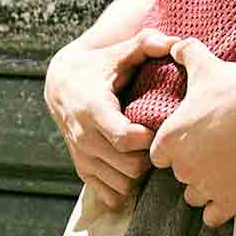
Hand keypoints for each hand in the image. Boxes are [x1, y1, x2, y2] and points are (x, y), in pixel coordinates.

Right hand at [44, 27, 162, 205]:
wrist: (60, 86)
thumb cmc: (97, 67)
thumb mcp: (118, 53)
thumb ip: (146, 44)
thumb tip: (175, 42)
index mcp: (94, 109)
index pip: (125, 139)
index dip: (149, 138)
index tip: (159, 126)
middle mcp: (84, 137)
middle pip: (129, 166)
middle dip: (151, 157)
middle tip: (160, 141)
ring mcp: (82, 156)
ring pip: (122, 184)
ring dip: (141, 173)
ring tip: (148, 152)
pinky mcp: (82, 169)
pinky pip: (110, 193)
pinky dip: (126, 187)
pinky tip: (134, 167)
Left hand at [140, 31, 235, 226]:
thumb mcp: (206, 65)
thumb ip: (185, 54)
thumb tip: (174, 44)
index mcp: (169, 140)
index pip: (159, 157)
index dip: (175, 151)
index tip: (193, 142)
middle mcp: (182, 168)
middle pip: (178, 178)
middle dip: (192, 170)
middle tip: (214, 154)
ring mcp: (205, 187)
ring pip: (194, 199)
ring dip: (206, 190)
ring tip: (225, 172)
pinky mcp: (229, 201)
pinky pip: (213, 219)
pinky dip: (220, 210)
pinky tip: (231, 194)